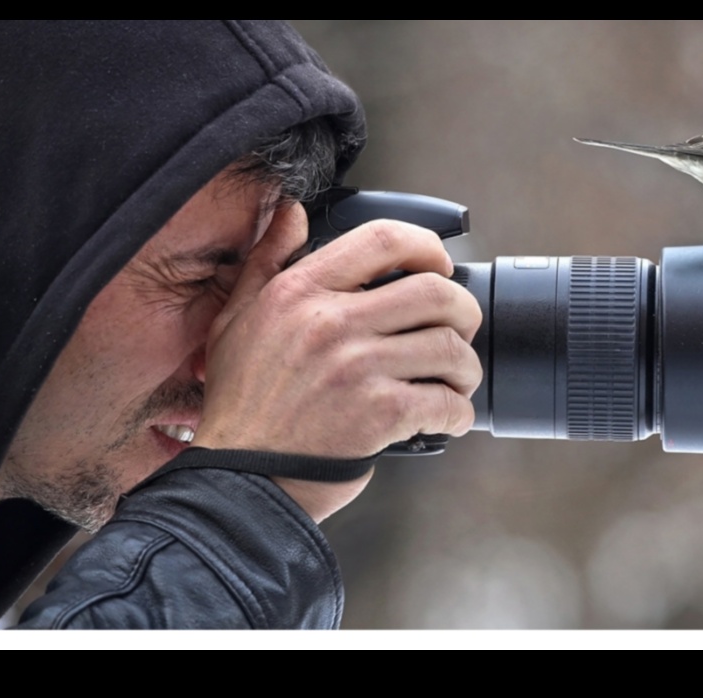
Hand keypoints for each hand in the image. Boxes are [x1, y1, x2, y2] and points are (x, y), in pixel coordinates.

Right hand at [191, 202, 482, 517]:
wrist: (242, 480)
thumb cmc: (243, 405)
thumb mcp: (236, 319)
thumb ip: (266, 261)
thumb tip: (289, 212)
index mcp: (300, 292)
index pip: (383, 239)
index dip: (428, 247)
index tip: (441, 266)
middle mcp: (331, 323)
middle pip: (435, 291)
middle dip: (463, 313)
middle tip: (458, 333)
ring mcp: (358, 368)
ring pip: (449, 347)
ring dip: (465, 368)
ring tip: (455, 381)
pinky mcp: (379, 414)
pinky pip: (446, 401)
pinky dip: (459, 413)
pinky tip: (447, 419)